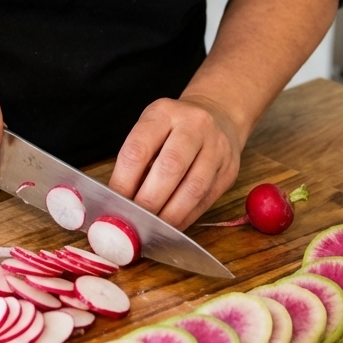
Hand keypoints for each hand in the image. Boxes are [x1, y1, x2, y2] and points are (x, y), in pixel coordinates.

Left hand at [108, 95, 241, 229]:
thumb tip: (118, 201)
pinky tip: (171, 226)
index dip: (123, 182)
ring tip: (153, 229)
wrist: (218, 115)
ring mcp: (216, 147)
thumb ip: (136, 160)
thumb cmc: (173, 127)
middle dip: (149, 201)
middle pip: (170, 168)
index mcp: (164, 113)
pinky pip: (206, 201)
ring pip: (193, 189)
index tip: (114, 205)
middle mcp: (194, 126)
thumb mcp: (151, 128)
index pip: (139, 150)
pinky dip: (185, 218)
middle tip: (134, 222)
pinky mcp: (229, 171)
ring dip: (170, 215)